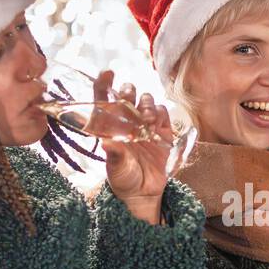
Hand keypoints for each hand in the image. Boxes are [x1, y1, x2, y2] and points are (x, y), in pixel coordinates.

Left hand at [95, 70, 172, 223]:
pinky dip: (161, 113)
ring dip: (146, 104)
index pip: (104, 98)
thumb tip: (106, 142)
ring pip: (147, 101)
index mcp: (110, 125)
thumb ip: (114, 154)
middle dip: (129, 91)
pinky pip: (164, 113)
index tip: (107, 74)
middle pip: (128, 95)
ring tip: (146, 118)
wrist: (144, 194)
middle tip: (130, 96)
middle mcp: (127, 121)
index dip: (104, 83)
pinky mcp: (162, 132)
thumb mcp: (116, 169)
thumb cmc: (123, 180)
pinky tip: (156, 123)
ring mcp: (146, 125)